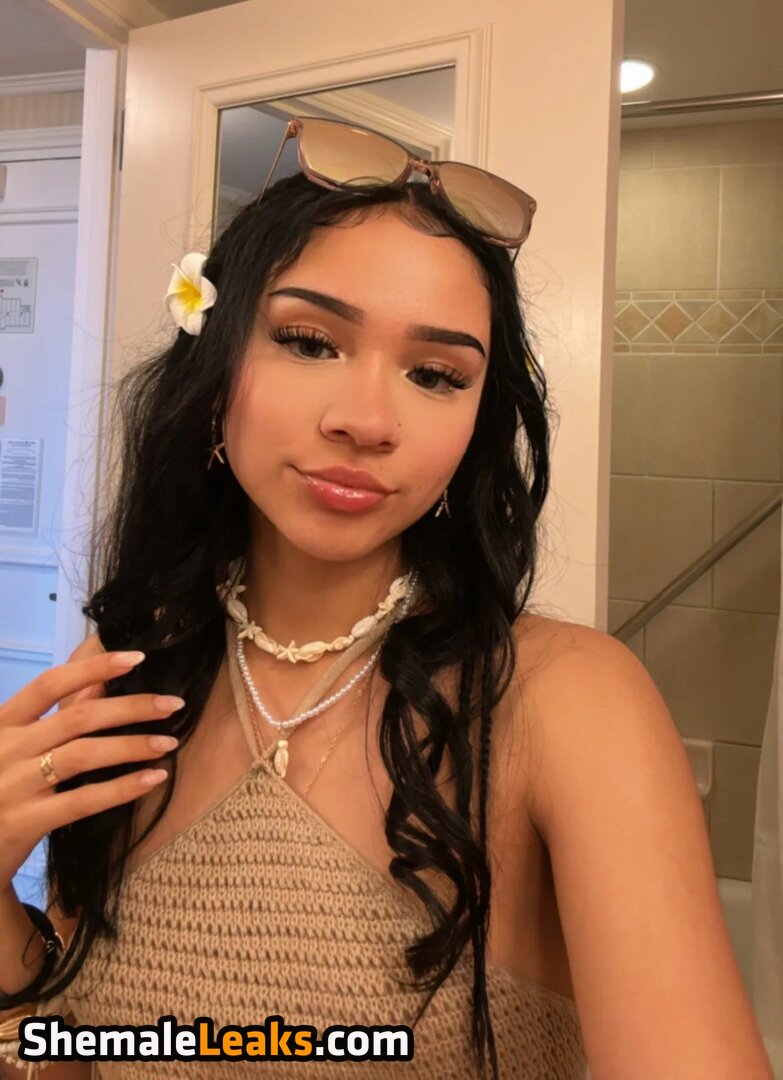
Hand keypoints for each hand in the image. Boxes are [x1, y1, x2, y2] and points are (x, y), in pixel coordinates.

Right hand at [0, 650, 183, 891]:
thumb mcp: (13, 747)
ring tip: (169, 742)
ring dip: (133, 745)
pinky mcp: (25, 822)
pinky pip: (82, 801)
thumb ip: (51, 717)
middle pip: (78, 717)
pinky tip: (153, 778)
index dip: (93, 667)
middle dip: (132, 707)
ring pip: (84, 754)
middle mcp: (5, 749)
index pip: (49, 684)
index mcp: (1, 723)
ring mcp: (14, 786)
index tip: (137, 657)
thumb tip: (99, 682)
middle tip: (174, 704)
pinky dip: (122, 788)